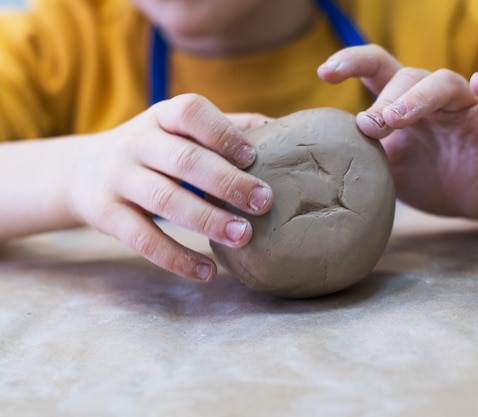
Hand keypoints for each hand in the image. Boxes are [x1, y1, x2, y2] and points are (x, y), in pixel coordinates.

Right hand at [68, 94, 272, 280]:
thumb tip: (283, 131)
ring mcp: (118, 178)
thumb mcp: (179, 130)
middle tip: (263, 203)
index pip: (191, 113)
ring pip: (165, 199)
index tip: (254, 157)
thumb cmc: (154, 150)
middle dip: (227, 182)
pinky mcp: (107, 215)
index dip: (222, 133)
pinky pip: (143, 239)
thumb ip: (227, 127)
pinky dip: (176, 258)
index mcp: (161, 117)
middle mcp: (137, 142)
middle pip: (184, 159)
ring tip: (243, 236)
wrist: (83, 172)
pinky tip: (207, 273)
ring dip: (207, 220)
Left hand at [319, 45, 477, 219]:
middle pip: (407, 76)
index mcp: (403, 105)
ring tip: (395, 118)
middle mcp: (433, 100)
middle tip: (367, 125)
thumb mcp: (386, 169)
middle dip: (384, 99)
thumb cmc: (429, 177)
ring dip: (417, 97)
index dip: (352, 63)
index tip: (324, 73)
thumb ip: (359, 157)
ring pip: (444, 83)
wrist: (477, 200)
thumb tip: (314, 156)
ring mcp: (464, 110)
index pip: (377, 70)